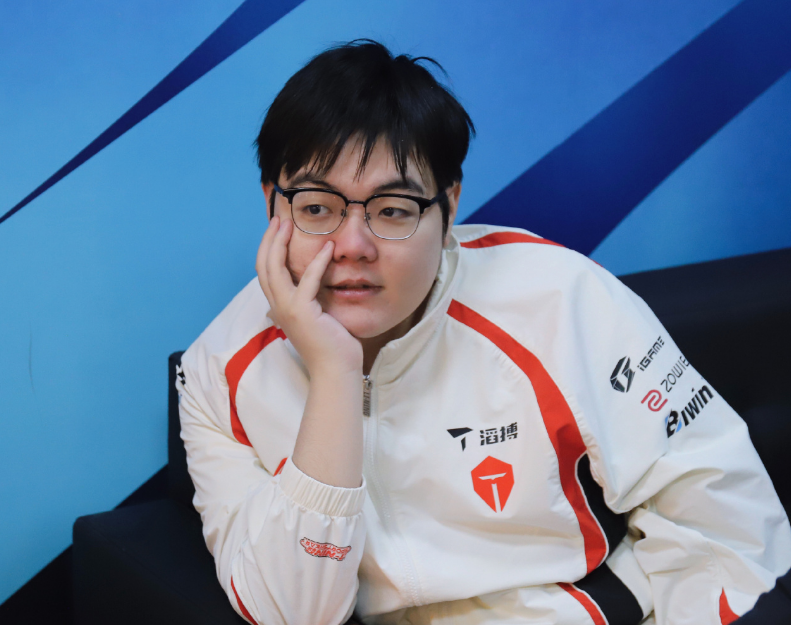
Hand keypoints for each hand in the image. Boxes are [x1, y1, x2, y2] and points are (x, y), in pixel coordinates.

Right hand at [256, 216, 362, 377]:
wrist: (335, 370)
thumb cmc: (330, 346)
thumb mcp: (314, 319)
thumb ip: (306, 303)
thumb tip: (303, 293)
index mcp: (279, 307)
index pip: (265, 272)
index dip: (267, 249)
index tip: (277, 229)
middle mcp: (278, 307)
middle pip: (263, 266)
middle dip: (269, 240)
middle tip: (278, 219)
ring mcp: (288, 309)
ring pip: (274, 269)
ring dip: (280, 243)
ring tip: (289, 224)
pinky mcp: (303, 312)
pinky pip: (307, 280)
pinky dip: (317, 261)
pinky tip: (328, 248)